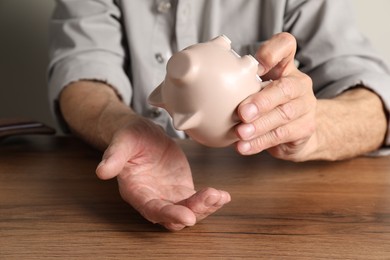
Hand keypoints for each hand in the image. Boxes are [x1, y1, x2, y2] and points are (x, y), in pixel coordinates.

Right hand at [96, 118, 230, 230]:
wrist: (142, 133)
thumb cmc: (129, 137)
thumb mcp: (122, 142)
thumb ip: (114, 156)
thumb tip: (101, 171)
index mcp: (135, 190)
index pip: (151, 209)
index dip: (169, 214)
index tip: (187, 217)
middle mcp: (152, 198)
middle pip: (173, 216)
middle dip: (193, 211)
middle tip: (211, 199)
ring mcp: (168, 195)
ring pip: (188, 211)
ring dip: (205, 207)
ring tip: (220, 196)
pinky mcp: (181, 188)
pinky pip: (196, 200)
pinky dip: (210, 200)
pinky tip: (223, 196)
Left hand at [235, 32, 316, 160]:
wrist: (296, 133)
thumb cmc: (269, 105)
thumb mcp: (256, 89)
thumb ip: (238, 82)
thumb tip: (202, 84)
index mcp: (285, 67)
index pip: (286, 46)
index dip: (273, 51)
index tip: (257, 65)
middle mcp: (299, 84)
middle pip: (286, 87)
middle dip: (262, 100)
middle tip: (242, 112)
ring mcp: (305, 106)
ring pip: (284, 114)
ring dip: (259, 125)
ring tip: (240, 133)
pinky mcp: (305, 129)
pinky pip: (282, 135)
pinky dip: (260, 142)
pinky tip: (244, 146)